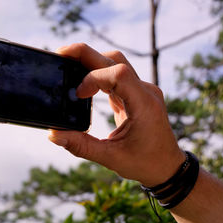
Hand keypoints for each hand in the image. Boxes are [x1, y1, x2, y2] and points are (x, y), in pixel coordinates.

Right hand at [49, 43, 184, 186]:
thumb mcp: (111, 158)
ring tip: (69, 65)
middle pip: (114, 59)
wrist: (168, 167)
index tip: (77, 95)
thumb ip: (81, 146)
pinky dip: (97, 74)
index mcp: (144, 104)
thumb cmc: (145, 164)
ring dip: (91, 61)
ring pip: (115, 62)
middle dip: (85, 55)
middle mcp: (145, 91)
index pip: (118, 73)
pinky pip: (115, 75)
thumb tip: (53, 135)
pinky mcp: (135, 94)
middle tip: (60, 54)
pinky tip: (82, 82)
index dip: (93, 78)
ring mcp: (142, 90)